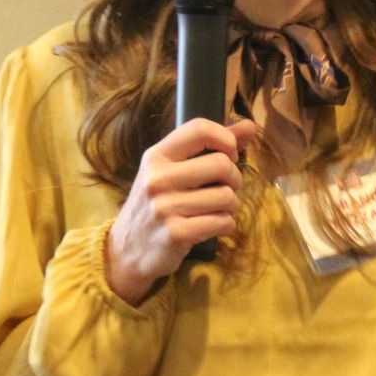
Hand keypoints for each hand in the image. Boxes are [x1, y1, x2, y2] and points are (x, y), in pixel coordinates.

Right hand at [104, 117, 256, 305]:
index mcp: (156, 156)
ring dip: (231, 206)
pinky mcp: (176, 234)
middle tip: (224, 188)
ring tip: (216, 210)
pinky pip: (223, 222)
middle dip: (234, 178)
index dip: (226, 139)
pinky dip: (226, 225)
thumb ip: (210, 146)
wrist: (126, 250)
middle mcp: (158, 178)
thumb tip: (250, 125)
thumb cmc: (156, 205)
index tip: (229, 156)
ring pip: (227, 196)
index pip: (200, 128)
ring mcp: (165, 207)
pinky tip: (212, 226)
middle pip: (221, 164)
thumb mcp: (171, 171)